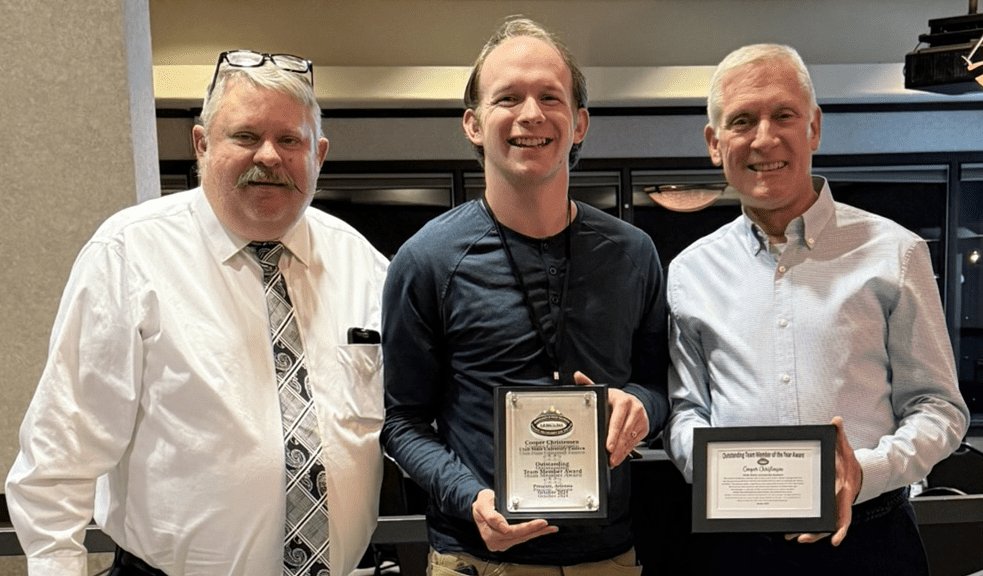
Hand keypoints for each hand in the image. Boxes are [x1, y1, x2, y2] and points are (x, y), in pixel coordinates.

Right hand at [471, 489, 557, 550]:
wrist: (479, 506)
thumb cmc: (481, 504)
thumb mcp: (483, 506)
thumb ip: (492, 517)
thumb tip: (504, 528)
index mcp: (490, 535)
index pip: (513, 532)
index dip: (528, 528)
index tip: (540, 522)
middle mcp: (496, 542)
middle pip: (520, 536)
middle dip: (536, 531)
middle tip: (549, 526)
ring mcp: (502, 542)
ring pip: (523, 538)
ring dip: (537, 533)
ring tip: (549, 528)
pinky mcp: (508, 539)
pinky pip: (522, 536)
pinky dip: (532, 533)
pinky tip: (541, 530)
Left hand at [573, 371, 648, 466]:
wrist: (634, 402)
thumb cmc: (615, 399)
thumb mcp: (604, 393)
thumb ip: (589, 385)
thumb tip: (578, 376)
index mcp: (623, 399)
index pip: (618, 418)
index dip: (613, 433)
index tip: (608, 446)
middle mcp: (634, 408)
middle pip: (625, 431)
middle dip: (617, 446)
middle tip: (609, 456)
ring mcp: (641, 419)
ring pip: (630, 438)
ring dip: (621, 451)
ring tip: (613, 460)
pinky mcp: (644, 428)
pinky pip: (635, 442)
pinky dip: (626, 450)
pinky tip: (619, 456)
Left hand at [787, 416, 861, 545]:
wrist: (851, 471)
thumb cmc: (847, 462)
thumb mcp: (845, 449)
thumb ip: (840, 436)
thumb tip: (836, 420)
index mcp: (845, 493)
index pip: (845, 515)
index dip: (841, 528)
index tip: (836, 539)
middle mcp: (837, 504)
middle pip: (829, 525)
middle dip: (816, 534)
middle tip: (801, 538)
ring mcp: (830, 507)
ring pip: (820, 525)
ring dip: (808, 533)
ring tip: (791, 536)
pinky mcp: (822, 507)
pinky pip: (814, 519)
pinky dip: (805, 525)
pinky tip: (791, 530)